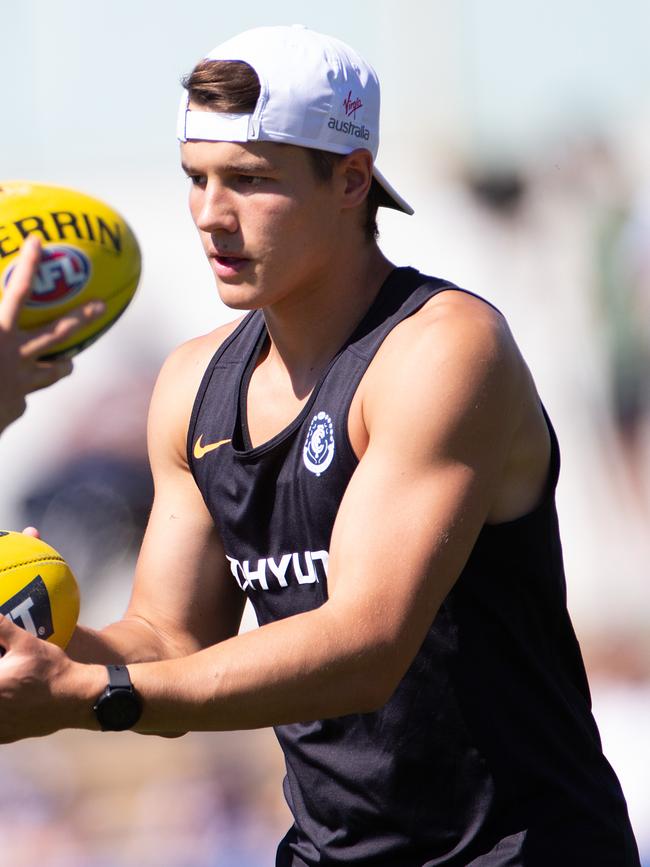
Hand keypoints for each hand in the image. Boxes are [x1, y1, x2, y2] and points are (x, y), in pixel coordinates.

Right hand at [0, 236, 104, 433]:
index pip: (17, 292)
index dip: (29, 266)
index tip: (38, 242)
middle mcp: (16, 355)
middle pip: (58, 332)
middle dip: (82, 316)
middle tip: (101, 306)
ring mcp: (23, 383)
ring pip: (54, 370)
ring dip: (62, 364)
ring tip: (69, 363)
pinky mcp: (19, 405)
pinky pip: (24, 394)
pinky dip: (18, 392)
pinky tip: (9, 397)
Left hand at [0, 615, 99, 741]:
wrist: (75, 697)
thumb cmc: (50, 669)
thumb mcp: (26, 643)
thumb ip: (1, 628)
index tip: (1, 661)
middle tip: (6, 671)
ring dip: (1, 695)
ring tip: (8, 684)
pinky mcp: (5, 737)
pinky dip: (2, 714)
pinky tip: (10, 702)